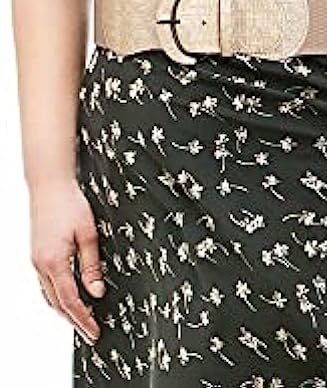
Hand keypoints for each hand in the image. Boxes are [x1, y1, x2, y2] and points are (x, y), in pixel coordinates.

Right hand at [28, 178, 105, 344]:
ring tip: (82, 321)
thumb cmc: (70, 203)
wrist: (49, 185)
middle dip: (74, 321)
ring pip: (49, 296)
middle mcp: (41, 265)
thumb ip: (91, 265)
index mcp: (54, 262)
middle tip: (91, 334)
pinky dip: (57, 297)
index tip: (94, 332)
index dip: (83, 319)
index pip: (70, 301)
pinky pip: (46, 285)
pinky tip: (67, 299)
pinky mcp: (37, 255)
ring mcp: (36, 261)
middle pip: (57, 304)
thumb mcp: (88, 233)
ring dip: (64, 311)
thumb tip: (97, 292)